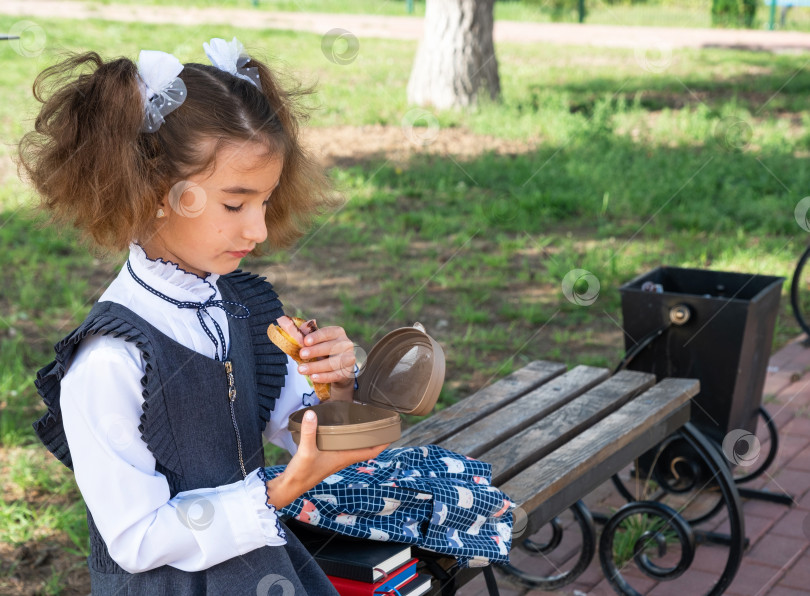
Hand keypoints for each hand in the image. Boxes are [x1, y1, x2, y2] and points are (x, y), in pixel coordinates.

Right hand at [264, 410, 388, 508]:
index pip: (370, 452)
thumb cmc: (302, 472)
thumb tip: (311, 413)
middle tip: (380, 422)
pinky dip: (347, 439)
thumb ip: (309, 431)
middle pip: (365, 448)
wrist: (290, 486)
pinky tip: (341, 430)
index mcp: (344, 458)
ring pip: (354, 447)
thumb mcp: (306, 451)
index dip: (383, 443)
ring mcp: (335, 459)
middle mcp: (342, 458)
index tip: (392, 432)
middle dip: (374, 437)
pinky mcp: (326, 458)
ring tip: (364, 423)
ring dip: (361, 438)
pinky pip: (343, 447)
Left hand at [277, 316, 356, 401]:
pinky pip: (335, 375)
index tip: (305, 341)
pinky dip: (324, 377)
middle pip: (331, 347)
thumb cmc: (322, 351)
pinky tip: (313, 377)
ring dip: (316, 366)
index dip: (317, 336)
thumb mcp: (314, 342)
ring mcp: (349, 358)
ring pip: (333, 363)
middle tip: (302, 355)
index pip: (328, 332)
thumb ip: (301, 333)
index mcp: (337, 332)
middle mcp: (346, 344)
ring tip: (301, 370)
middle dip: (315, 351)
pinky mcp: (347, 372)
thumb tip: (282, 320)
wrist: (338, 369)